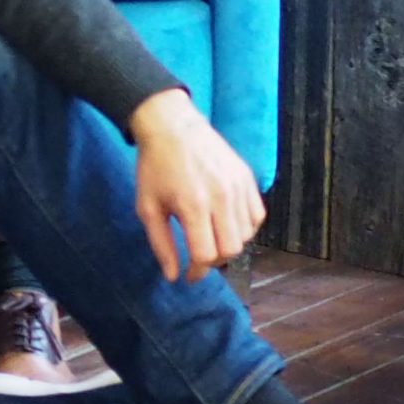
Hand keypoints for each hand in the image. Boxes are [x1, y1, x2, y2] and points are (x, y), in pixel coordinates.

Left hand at [129, 88, 265, 280]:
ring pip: (246, 236)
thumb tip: (173, 277)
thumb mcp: (147, 206)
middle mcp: (221, 197)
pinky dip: (244, 227)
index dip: (197, 271)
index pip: (206, 255)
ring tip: (208, 234)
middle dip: (213, 259)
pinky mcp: (248, 179)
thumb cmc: (154, 167)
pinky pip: (256, 217)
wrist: (172, 126)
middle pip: (230, 250)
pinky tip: (225, 221)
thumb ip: (161, 243)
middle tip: (198, 254)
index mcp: (193, 205)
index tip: (188, 275)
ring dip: (228, 243)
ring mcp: (239, 187)